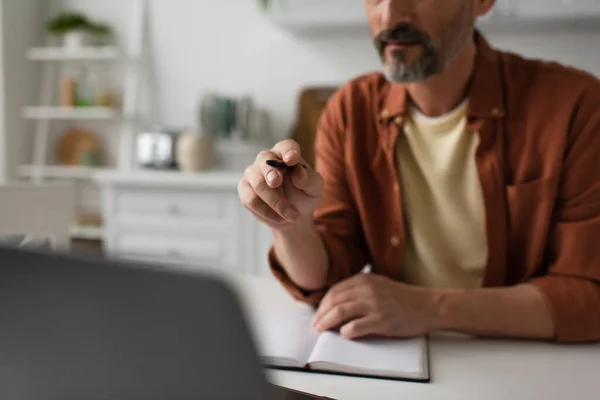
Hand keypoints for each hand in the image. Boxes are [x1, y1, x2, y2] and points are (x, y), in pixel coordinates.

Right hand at [238, 140, 324, 229]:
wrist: (293, 216)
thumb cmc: (305, 196)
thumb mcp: (315, 189)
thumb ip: (309, 179)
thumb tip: (298, 171)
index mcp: (286, 153)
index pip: (286, 147)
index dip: (288, 151)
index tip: (291, 160)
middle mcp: (267, 159)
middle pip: (264, 160)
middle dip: (270, 173)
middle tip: (276, 182)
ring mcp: (253, 174)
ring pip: (257, 183)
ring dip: (275, 201)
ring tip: (292, 215)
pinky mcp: (245, 190)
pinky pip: (250, 199)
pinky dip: (266, 212)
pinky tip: (280, 219)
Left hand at [312, 274, 442, 338]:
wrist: (427, 306)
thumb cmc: (402, 297)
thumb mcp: (378, 285)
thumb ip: (359, 290)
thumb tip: (337, 303)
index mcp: (364, 280)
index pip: (335, 290)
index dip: (323, 303)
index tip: (319, 313)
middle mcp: (367, 290)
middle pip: (334, 301)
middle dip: (321, 314)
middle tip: (316, 324)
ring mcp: (374, 305)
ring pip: (340, 313)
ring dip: (327, 323)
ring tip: (322, 330)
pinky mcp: (381, 320)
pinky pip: (355, 327)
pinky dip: (346, 332)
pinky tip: (344, 334)